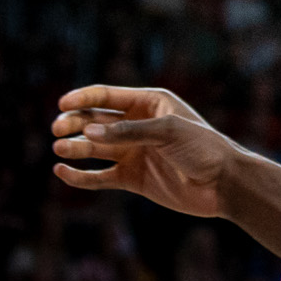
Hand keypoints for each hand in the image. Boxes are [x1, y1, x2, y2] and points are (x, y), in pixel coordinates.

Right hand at [51, 85, 237, 216]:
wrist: (222, 183)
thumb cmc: (203, 148)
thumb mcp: (167, 132)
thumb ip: (128, 133)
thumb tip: (87, 133)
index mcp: (151, 104)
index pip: (108, 97)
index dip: (84, 98)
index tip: (62, 104)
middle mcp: (139, 126)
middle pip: (96, 121)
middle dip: (75, 123)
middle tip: (57, 130)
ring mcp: (134, 153)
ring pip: (94, 148)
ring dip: (75, 148)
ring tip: (60, 149)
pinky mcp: (132, 178)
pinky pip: (98, 177)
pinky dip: (79, 176)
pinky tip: (62, 172)